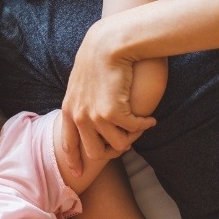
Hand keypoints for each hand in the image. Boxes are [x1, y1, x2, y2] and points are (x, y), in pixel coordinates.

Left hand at [61, 20, 156, 175]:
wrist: (107, 43)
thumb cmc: (97, 58)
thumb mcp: (80, 83)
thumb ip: (81, 101)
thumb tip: (87, 118)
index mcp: (68, 110)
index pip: (68, 144)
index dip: (74, 161)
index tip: (78, 175)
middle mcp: (78, 117)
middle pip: (95, 153)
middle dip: (113, 150)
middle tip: (127, 140)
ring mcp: (94, 117)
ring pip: (118, 145)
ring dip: (131, 137)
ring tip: (140, 124)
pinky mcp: (113, 113)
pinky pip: (133, 130)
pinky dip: (144, 125)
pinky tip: (150, 118)